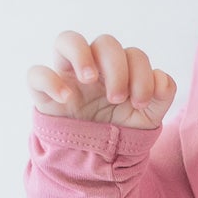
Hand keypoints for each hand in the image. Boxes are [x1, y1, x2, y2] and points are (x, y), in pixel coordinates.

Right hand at [27, 31, 176, 128]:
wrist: (95, 158)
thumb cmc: (120, 129)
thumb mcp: (148, 118)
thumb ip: (161, 97)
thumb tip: (161, 78)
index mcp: (120, 70)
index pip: (132, 54)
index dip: (141, 73)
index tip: (140, 102)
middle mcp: (94, 67)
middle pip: (105, 42)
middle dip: (117, 68)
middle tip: (117, 98)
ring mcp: (67, 76)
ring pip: (66, 39)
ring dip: (82, 55)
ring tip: (90, 80)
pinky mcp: (44, 93)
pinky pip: (36, 74)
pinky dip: (49, 81)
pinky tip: (66, 99)